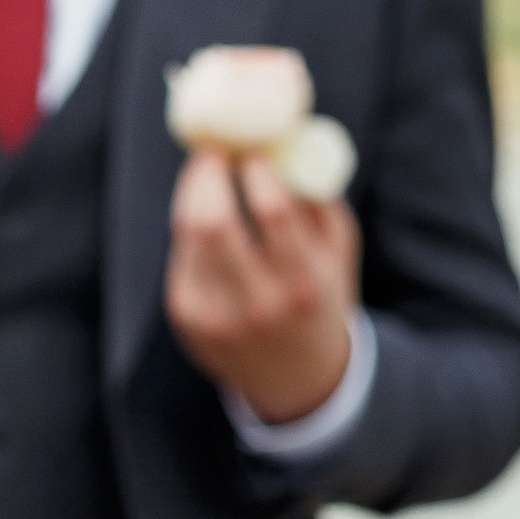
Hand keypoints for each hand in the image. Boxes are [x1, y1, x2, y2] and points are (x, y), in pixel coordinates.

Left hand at [165, 150, 360, 424]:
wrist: (297, 377)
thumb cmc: (321, 297)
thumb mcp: (339, 251)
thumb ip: (317, 197)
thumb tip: (285, 140)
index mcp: (303, 285)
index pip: (274, 212)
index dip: (257, 169)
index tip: (253, 146)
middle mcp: (256, 304)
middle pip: (214, 220)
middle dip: (209, 173)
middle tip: (214, 148)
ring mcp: (213, 315)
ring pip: (188, 232)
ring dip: (194, 192)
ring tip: (207, 171)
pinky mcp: (185, 317)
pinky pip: (180, 254)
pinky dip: (190, 224)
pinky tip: (203, 210)